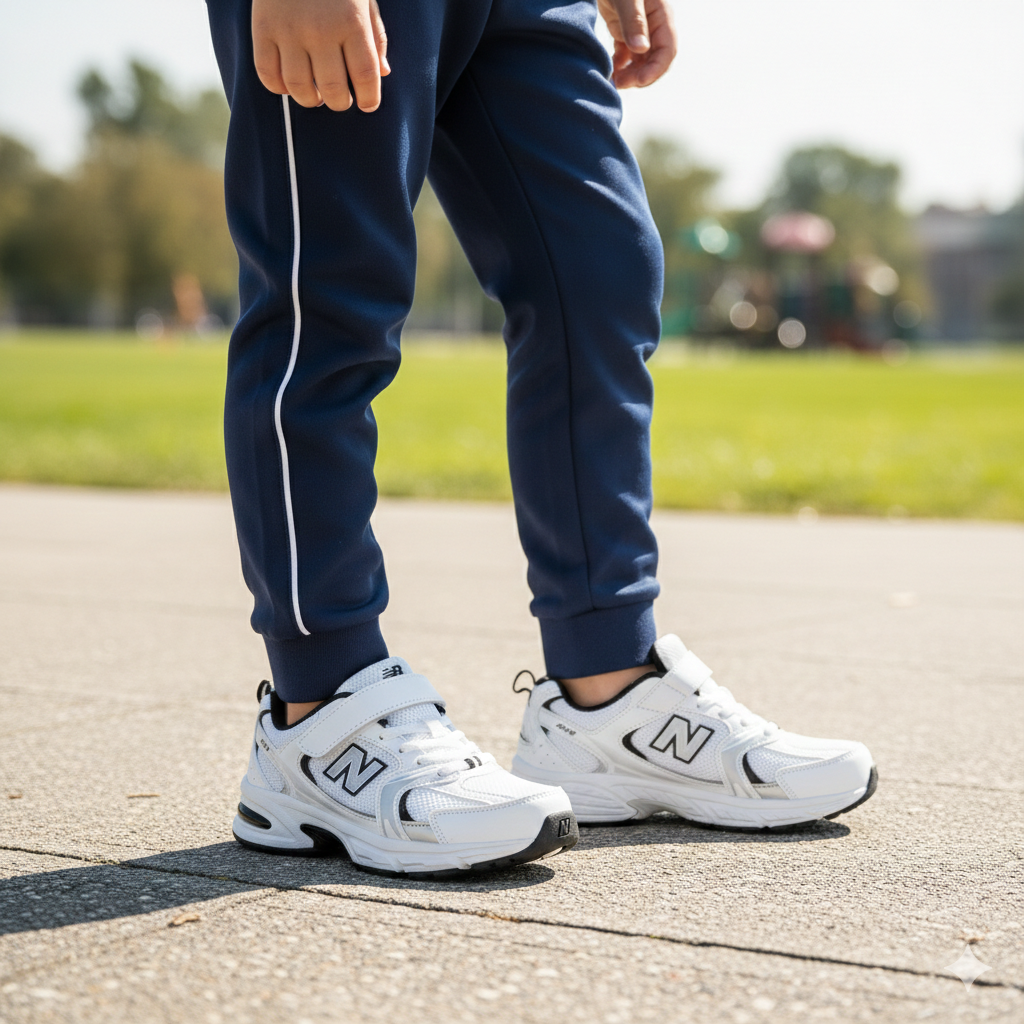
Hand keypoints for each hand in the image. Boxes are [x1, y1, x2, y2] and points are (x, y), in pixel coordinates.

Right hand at [252, 0, 389, 112]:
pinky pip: (267, 74)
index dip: (369, 99)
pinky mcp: (262, 28)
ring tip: (316, 95)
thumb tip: (382, 74)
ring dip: (311, 100)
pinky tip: (289, 84)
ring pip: (300, 88)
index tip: (367, 104)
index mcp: (351, 21)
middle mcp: (320, 29)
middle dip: (340, 103)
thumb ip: (375, 36)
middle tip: (340, 99)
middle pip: (333, 89)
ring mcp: (289, 30)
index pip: (365, 77)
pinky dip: (279, 88)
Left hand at [598, 0, 676, 88]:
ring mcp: (640, 28)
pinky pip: (627, 55)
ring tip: (613, 81)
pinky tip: (610, 71)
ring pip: (641, 61)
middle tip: (620, 84)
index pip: (667, 50)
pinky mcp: (624, 29)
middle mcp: (653, 24)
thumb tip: (641, 50)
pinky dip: (620, 66)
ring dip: (630, 74)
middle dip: (641, 76)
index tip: (639, 82)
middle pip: (655, 60)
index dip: (656, 69)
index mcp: (661, 15)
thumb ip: (633, 21)